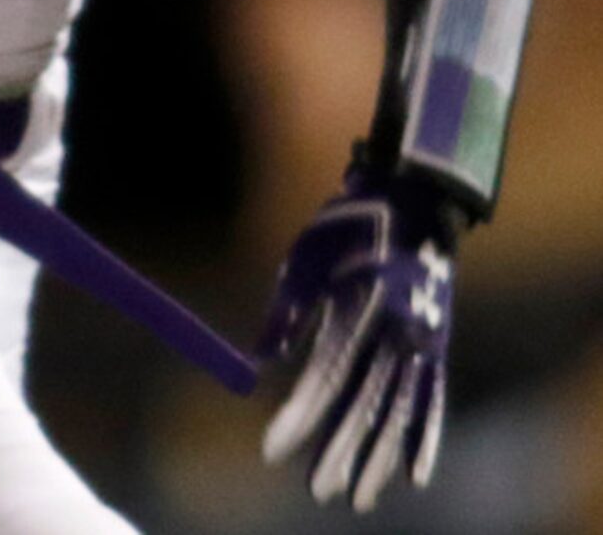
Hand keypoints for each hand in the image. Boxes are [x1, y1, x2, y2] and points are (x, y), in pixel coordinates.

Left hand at [259, 167, 457, 511]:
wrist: (412, 200)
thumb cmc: (344, 227)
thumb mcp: (305, 258)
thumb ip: (287, 313)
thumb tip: (258, 363)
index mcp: (361, 306)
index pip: (327, 377)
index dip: (300, 417)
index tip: (273, 450)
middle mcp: (399, 331)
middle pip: (366, 404)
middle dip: (339, 450)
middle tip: (315, 490)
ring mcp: (425, 342)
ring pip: (399, 412)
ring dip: (379, 458)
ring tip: (357, 496)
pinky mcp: (439, 346)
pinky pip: (432, 401)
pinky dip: (424, 439)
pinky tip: (412, 475)